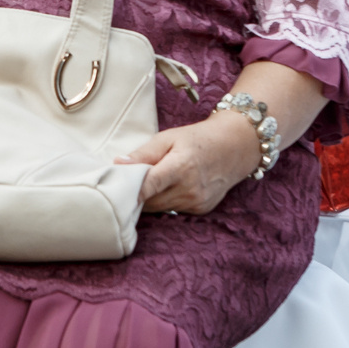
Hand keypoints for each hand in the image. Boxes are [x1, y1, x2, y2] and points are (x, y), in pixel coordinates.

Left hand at [120, 111, 262, 215]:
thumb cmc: (198, 138)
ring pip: (159, 208)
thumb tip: (118, 164)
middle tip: (125, 183)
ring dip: (150, 199)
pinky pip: (172, 210)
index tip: (114, 193)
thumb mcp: (168, 137)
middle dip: (135, 194)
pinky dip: (165, 202)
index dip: (131, 192)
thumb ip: (143, 153)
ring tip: (148, 183)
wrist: (234, 147)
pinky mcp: (200, 209)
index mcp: (181, 166)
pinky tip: (169, 188)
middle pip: (150, 201)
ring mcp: (196, 202)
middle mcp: (190, 189)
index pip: (150, 186)